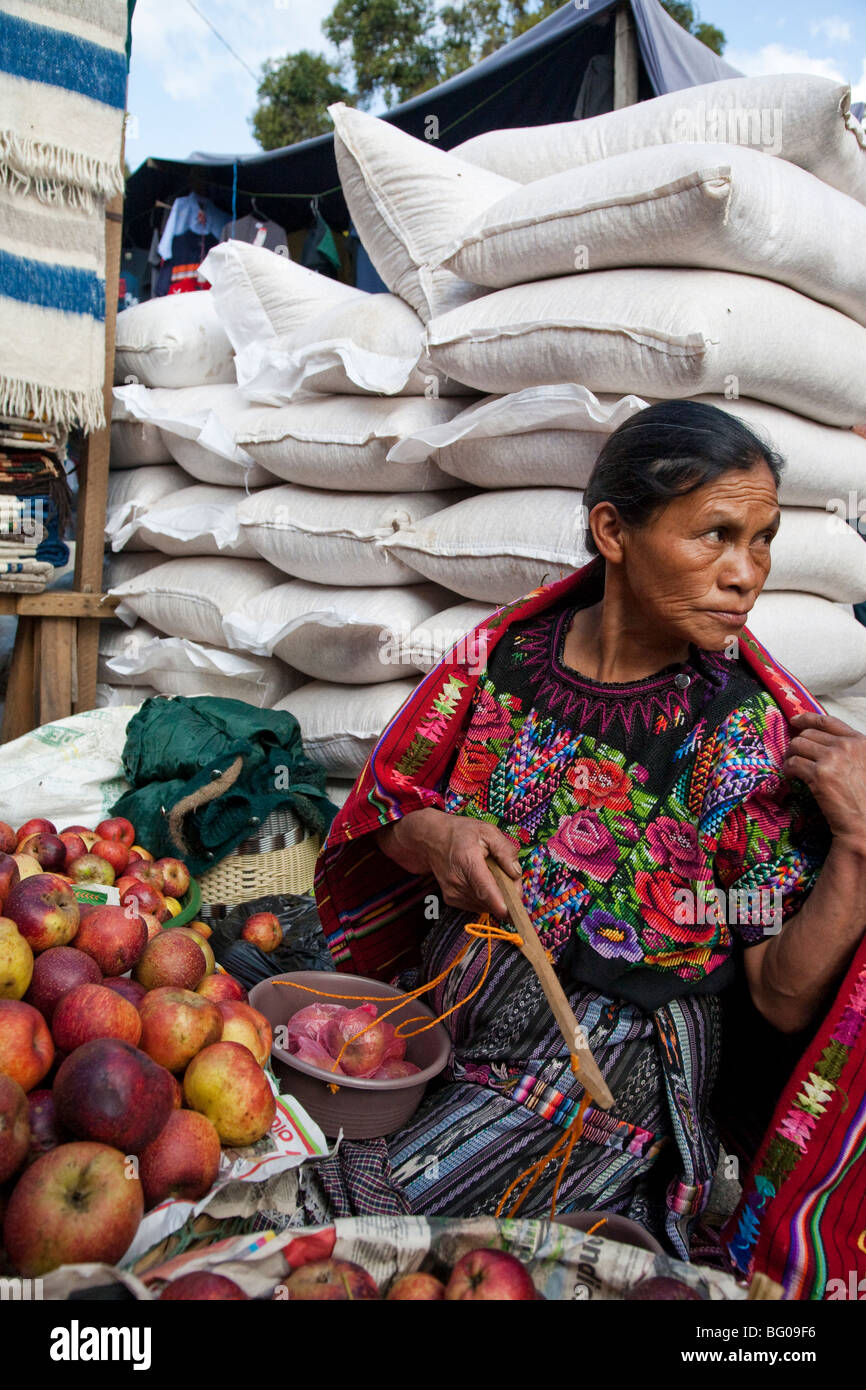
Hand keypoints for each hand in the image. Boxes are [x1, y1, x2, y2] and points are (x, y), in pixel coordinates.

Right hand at [377, 808, 521, 917]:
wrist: (432, 839)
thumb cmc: (461, 833)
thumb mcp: (488, 831)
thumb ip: (505, 851)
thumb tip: (516, 873)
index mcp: (467, 862)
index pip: (486, 891)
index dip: (502, 905)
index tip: (516, 914)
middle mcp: (457, 882)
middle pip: (491, 900)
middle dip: (506, 893)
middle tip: (508, 874)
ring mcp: (453, 894)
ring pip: (486, 905)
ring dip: (496, 895)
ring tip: (492, 874)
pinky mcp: (452, 900)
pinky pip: (478, 905)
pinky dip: (485, 897)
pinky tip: (481, 880)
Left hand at [784, 711, 865, 847]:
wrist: (864, 822)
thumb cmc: (864, 798)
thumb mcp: (863, 764)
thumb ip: (849, 750)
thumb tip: (822, 742)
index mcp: (860, 742)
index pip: (827, 721)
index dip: (807, 719)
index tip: (795, 721)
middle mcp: (847, 746)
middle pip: (808, 734)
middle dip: (797, 744)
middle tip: (794, 757)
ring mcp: (833, 758)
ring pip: (797, 745)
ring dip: (790, 756)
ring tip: (793, 768)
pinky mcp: (819, 774)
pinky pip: (793, 763)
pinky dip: (788, 769)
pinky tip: (793, 777)